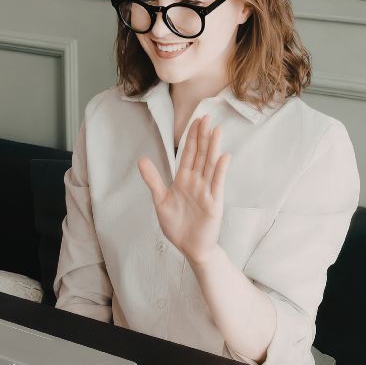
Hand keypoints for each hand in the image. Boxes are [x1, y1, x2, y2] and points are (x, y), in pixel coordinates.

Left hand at [138, 114, 230, 263]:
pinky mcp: (214, 203)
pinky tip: (223, 157)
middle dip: (203, 136)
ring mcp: (207, 191)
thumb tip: (142, 159)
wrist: (190, 248)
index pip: (188, 154)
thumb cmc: (177, 225)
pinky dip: (220, 170)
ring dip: (213, 148)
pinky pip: (217, 184)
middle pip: (201, 155)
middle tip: (206, 116)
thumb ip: (153, 180)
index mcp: (184, 180)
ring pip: (210, 165)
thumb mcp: (160, 201)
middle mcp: (197, 182)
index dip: (192, 137)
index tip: (196, 120)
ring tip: (217, 130)